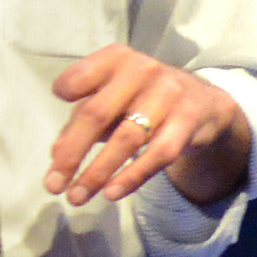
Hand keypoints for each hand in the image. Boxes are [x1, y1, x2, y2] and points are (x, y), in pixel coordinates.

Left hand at [45, 48, 248, 208]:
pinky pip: (158, 153)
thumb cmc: (142, 99)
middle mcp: (142, 70)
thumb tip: (56, 153)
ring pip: (127, 139)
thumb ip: (80, 121)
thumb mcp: (110, 100)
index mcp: (115, 59)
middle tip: (52, 185)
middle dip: (71, 154)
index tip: (52, 120)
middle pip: (97, 115)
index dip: (64, 96)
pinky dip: (132, 176)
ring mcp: (169, 94)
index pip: (79, 77)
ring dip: (97, 173)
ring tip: (77, 197)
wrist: (204, 103)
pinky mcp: (188, 120)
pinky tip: (111, 193)